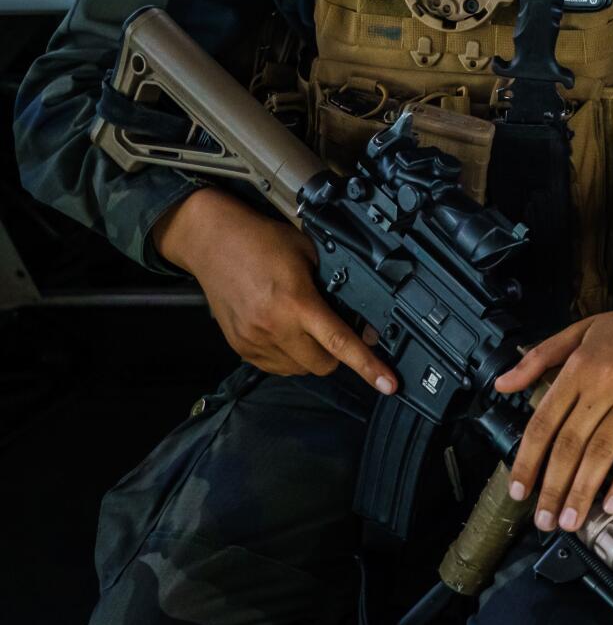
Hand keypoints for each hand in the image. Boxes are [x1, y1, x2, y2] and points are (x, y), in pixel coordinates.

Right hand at [152, 186, 397, 392]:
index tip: (388, 383)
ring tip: (304, 327)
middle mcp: (274, 327)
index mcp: (297, 303)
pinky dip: (288, 357)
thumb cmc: (262, 241)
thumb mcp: (310, 254)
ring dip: (311, 356)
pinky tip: (285, 332)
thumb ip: (334, 286)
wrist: (213, 241)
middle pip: (323, 365)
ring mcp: (254, 340)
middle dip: (337, 355)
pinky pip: (275, 367)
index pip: (341, 343)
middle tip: (335, 331)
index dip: (368, 366)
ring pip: (299, 369)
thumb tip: (359, 318)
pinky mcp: (239, 346)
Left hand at [494, 266, 612, 531]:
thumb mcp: (584, 328)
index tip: (519, 489)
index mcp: (581, 366)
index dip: (528, 460)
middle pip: (570, 444)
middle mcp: (605, 383)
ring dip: (583, 492)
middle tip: (543, 520)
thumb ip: (540, 356)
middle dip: (553, 488)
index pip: (544, 421)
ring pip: (602, 452)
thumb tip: (502, 384)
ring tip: (571, 522)